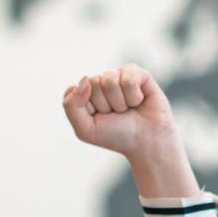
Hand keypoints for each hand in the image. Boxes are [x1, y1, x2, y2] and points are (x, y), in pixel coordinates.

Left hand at [62, 64, 179, 161]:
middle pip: (93, 82)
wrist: (146, 142)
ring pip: (110, 80)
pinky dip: (134, 96)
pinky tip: (139, 101)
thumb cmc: (115, 136)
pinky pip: (129, 78)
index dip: (87, 108)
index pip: (75, 89)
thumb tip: (84, 78)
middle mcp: (101, 81)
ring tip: (127, 109)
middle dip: (105, 105)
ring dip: (120, 102)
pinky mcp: (138, 73)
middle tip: (116, 115)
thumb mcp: (85, 129)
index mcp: (85, 92)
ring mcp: (120, 75)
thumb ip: (71, 105)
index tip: (99, 118)